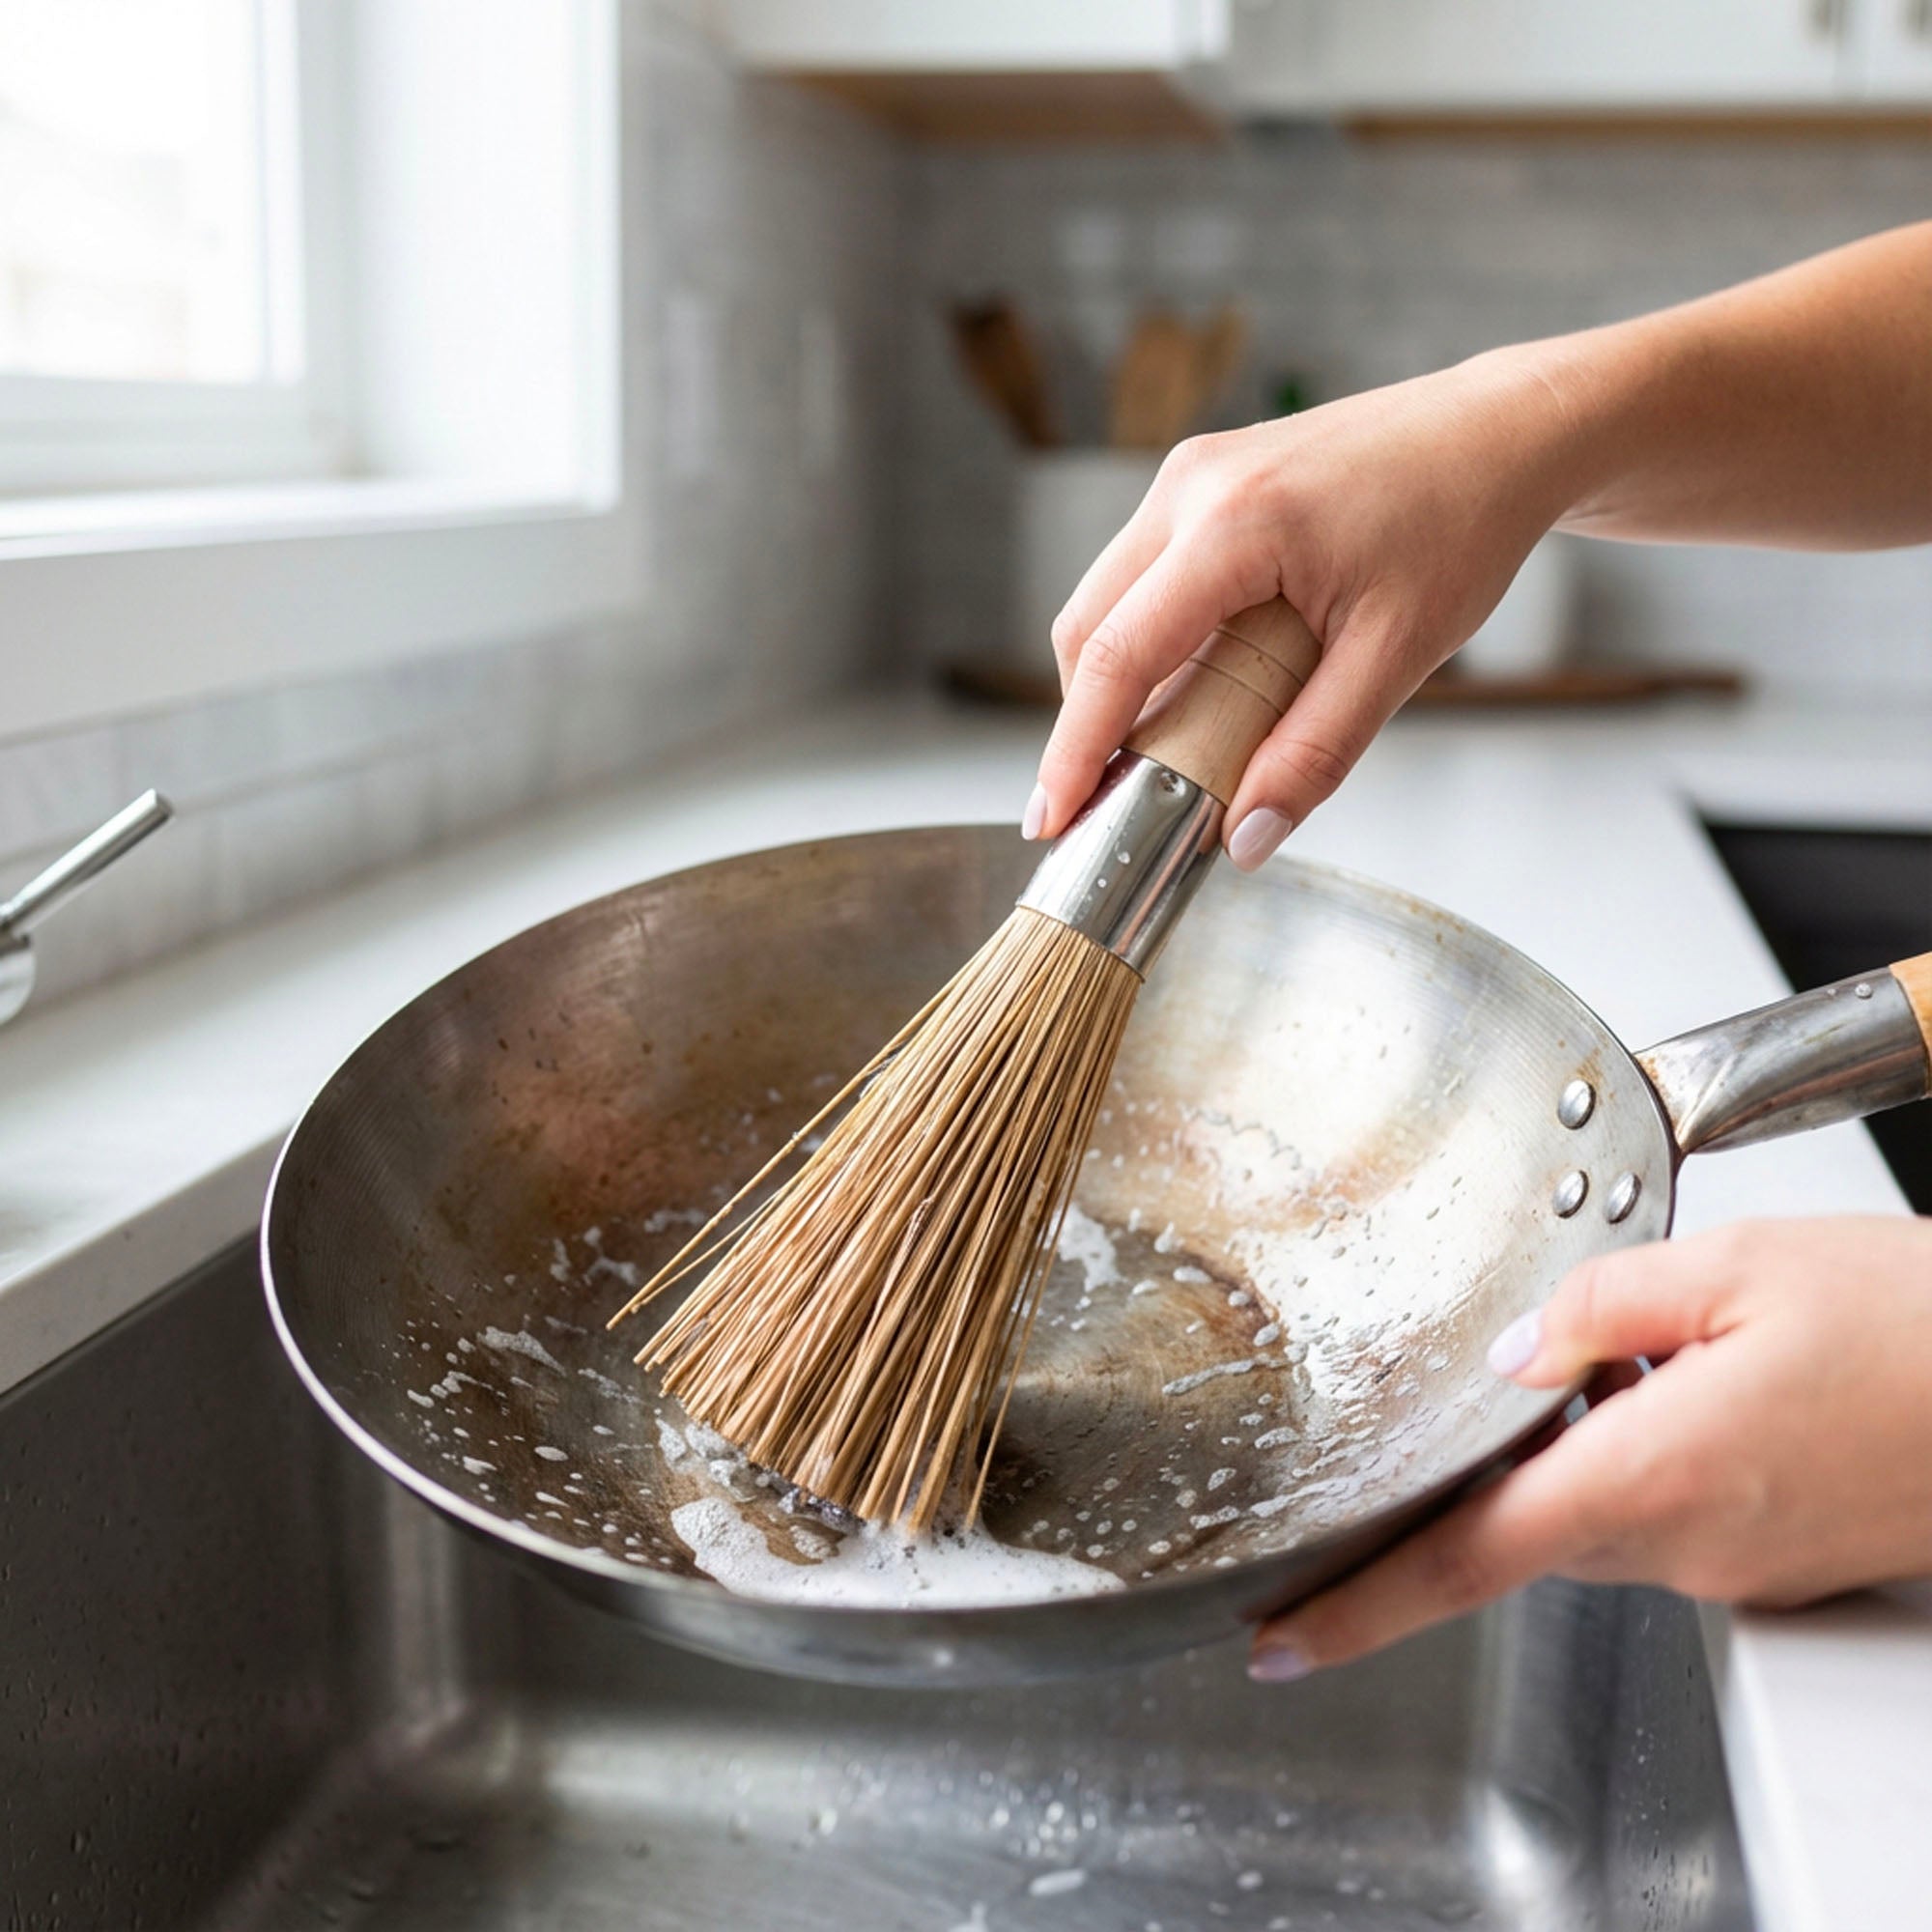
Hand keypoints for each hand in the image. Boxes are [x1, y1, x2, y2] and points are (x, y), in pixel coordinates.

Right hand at [1028, 344, 1587, 865]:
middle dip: (1084, 723)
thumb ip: (1317, 752)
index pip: (1120, 654)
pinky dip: (1146, 639)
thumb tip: (1246, 840)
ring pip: (1105, 599)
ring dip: (1115, 682)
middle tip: (1099, 805)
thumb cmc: (1462, 524)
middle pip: (1088, 627)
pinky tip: (1190, 687)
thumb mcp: (1400, 654)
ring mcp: (1189, 475)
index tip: (1052, 820)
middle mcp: (1191, 487)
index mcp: (1236, 525)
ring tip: (1154, 754)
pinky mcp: (1200, 480)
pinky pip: (1141, 574)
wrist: (1497, 433)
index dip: (1075, 749)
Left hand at [1249, 1216, 1931, 1681]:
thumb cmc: (1917, 1325)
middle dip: (1494, 1454)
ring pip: (1592, 1508)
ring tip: (1658, 1345)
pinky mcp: (1771, 1563)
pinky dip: (1644, 1450)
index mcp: (1652, 1474)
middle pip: (1522, 1515)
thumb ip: (1590, 1306)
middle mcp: (1686, 1546)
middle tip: (1535, 1364)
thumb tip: (1510, 1352)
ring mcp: (1734, 1568)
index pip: (1465, 1558)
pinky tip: (1701, 1379)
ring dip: (1580, 1441)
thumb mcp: (1735, 1264)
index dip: (1357, 1606)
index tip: (1280, 1639)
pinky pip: (1662, 1511)